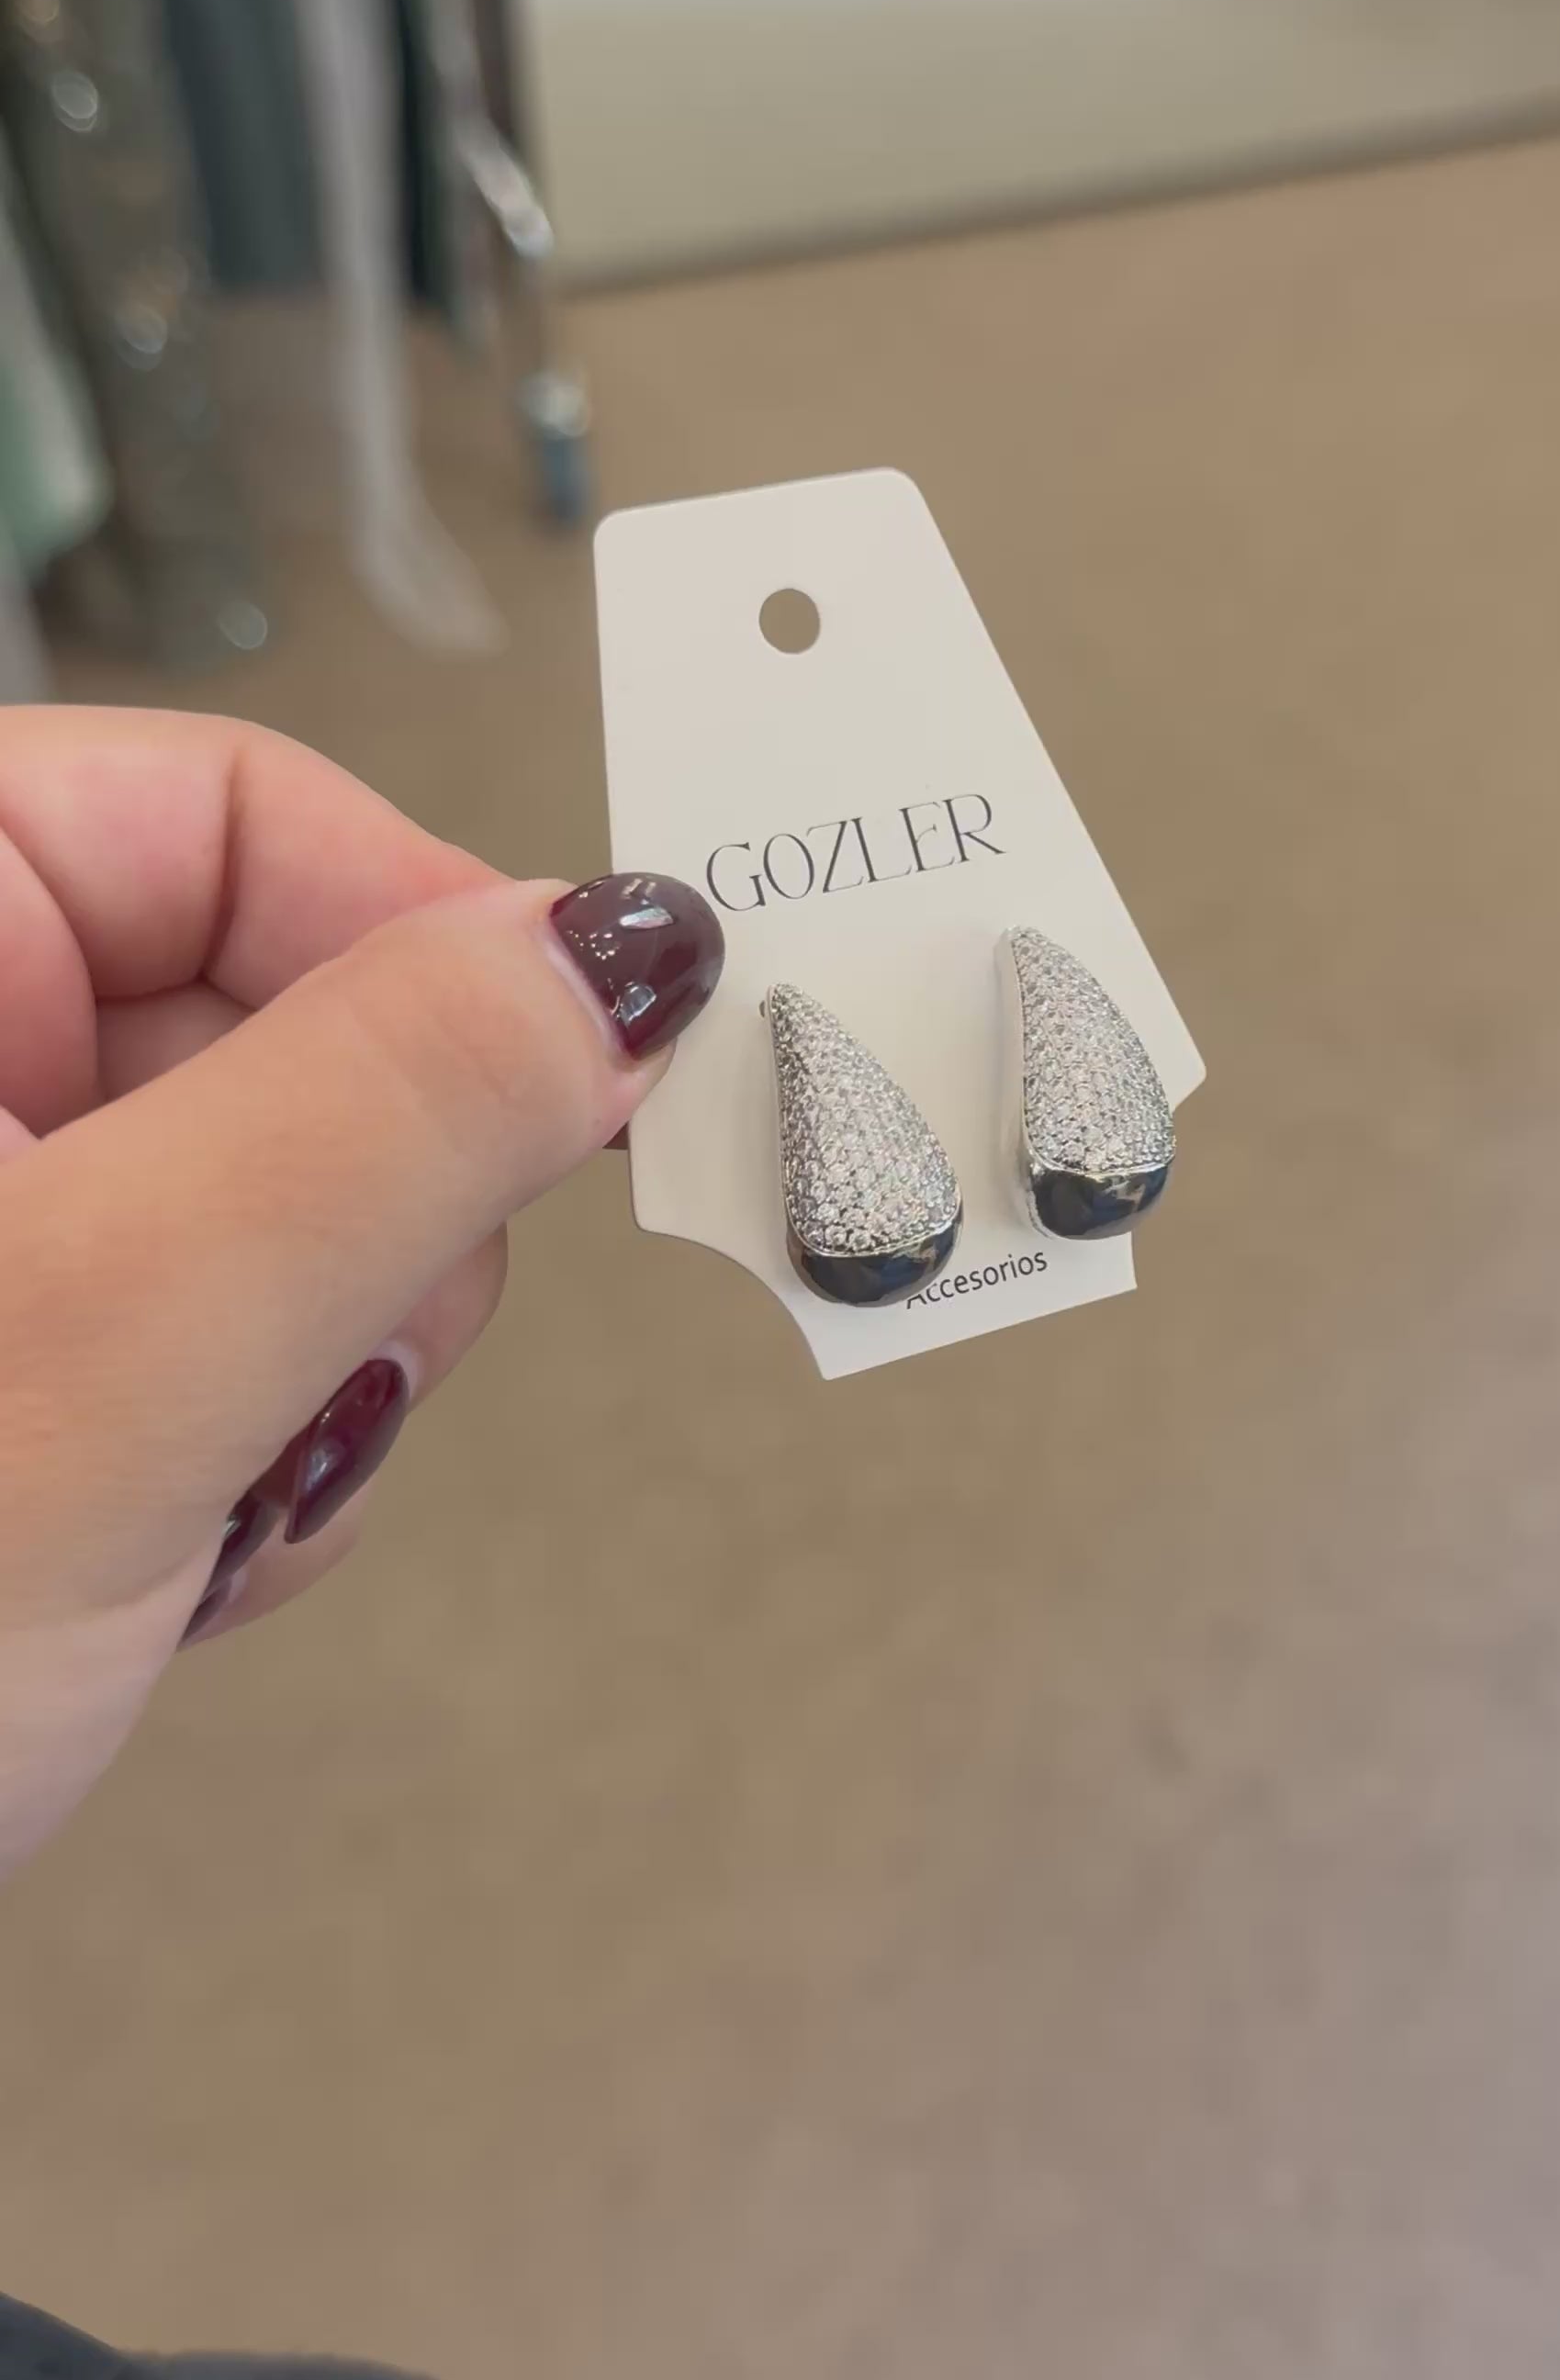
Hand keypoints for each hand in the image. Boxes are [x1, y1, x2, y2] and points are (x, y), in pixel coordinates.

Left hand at [0, 709, 722, 1876]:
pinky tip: (161, 1572)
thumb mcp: (117, 1349)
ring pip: (264, 1202)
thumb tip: (621, 938)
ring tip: (199, 1515)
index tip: (589, 1080)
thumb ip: (388, 1115)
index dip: (431, 931)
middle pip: (266, 1010)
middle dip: (354, 1219)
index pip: (221, 807)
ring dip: (302, 1373)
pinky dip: (235, 1459)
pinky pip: (204, 1341)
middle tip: (314, 1380)